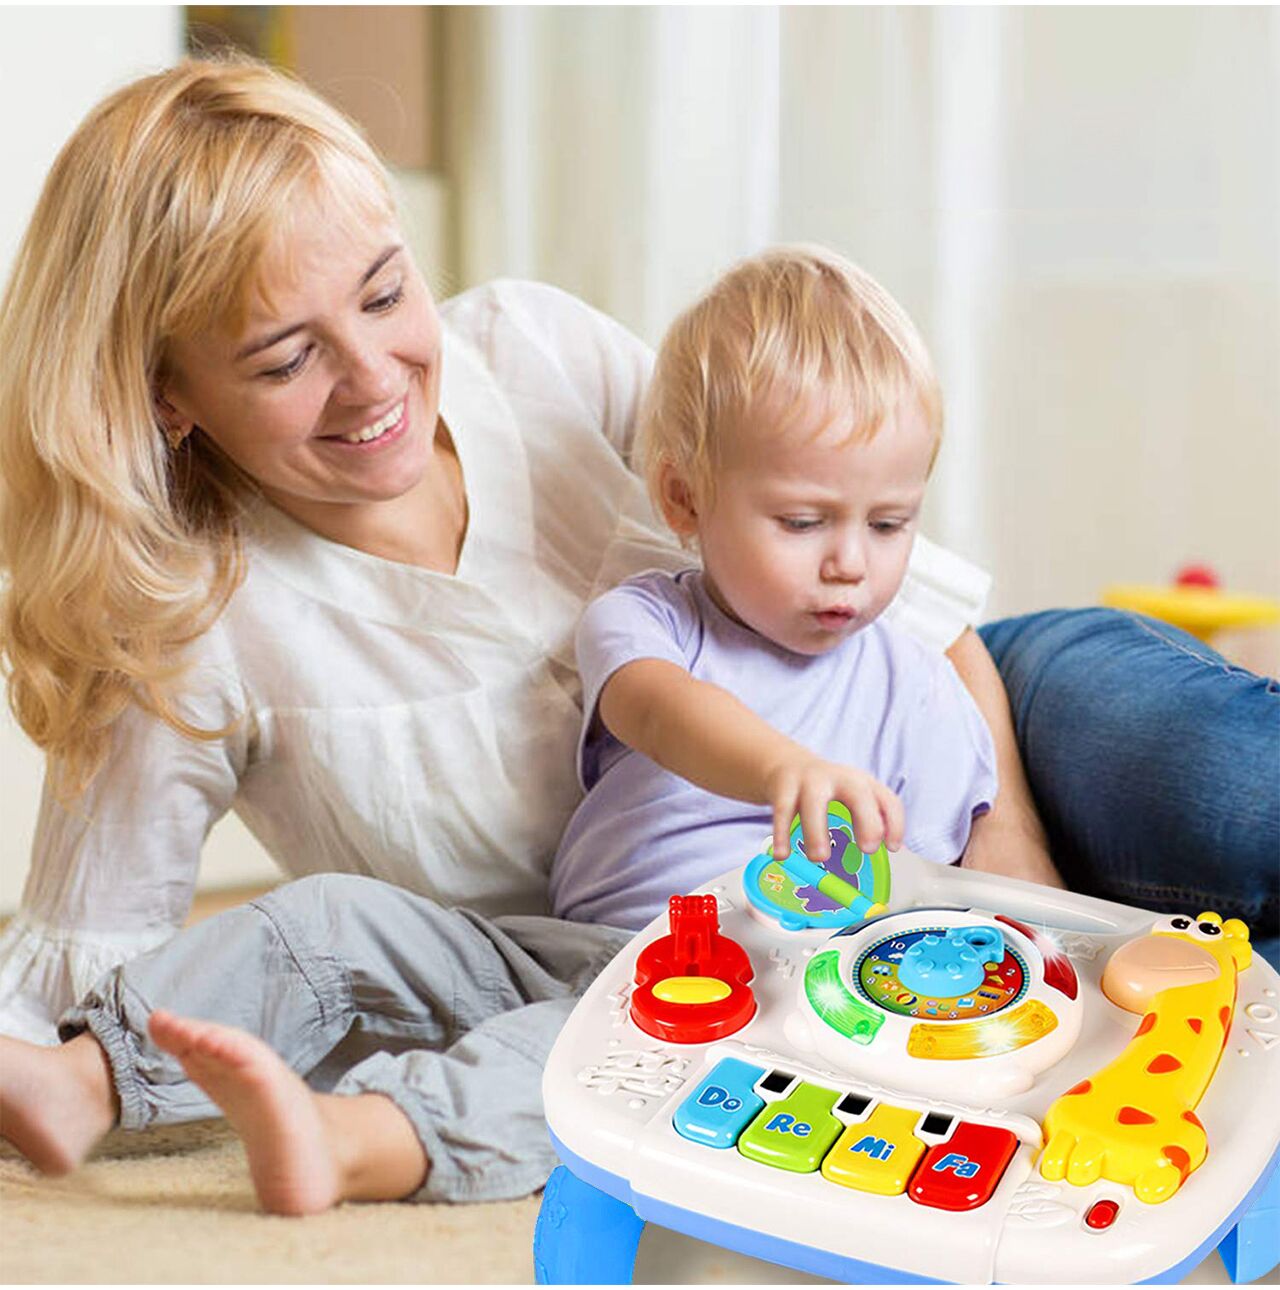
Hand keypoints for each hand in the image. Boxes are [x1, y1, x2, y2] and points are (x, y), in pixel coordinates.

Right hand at [763, 753, 903, 862]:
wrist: (788, 764)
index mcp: (862, 783)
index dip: (894, 824)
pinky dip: (782, 835)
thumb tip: (881, 857)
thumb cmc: (826, 789)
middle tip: (867, 849)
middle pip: (858, 794)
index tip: (891, 848)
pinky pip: (782, 812)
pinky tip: (783, 855)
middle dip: (867, 821)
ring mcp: (810, 781)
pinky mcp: (785, 788)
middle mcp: (840, 778)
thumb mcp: (852, 798)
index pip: (887, 800)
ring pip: (814, 804)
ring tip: (818, 857)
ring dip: (816, 832)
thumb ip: (867, 822)